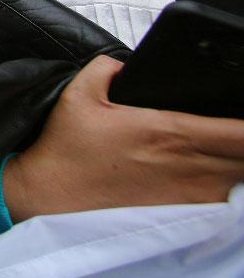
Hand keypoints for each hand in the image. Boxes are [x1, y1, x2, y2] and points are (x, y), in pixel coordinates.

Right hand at [5, 55, 243, 219]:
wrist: (52, 194)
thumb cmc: (67, 150)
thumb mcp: (79, 94)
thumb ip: (107, 68)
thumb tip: (124, 65)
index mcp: (169, 132)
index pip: (240, 133)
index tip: (240, 117)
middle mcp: (188, 166)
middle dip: (243, 143)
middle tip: (232, 132)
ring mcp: (191, 193)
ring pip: (241, 179)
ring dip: (238, 163)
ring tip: (222, 150)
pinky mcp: (185, 212)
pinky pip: (225, 200)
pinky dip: (228, 185)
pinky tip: (209, 173)